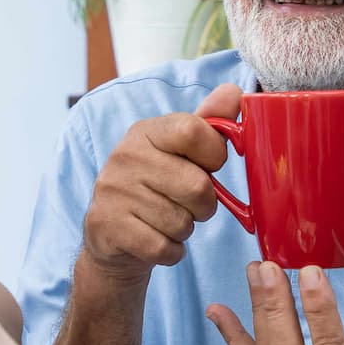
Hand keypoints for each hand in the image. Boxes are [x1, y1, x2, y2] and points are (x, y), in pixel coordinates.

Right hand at [81, 82, 242, 284]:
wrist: (111, 237)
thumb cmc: (156, 189)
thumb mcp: (179, 152)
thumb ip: (208, 123)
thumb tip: (235, 92)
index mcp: (145, 131)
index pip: (194, 130)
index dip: (213, 155)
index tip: (207, 167)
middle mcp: (124, 156)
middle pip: (198, 186)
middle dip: (204, 205)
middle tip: (187, 205)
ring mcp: (112, 192)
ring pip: (182, 222)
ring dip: (185, 230)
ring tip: (166, 222)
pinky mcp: (108, 228)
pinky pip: (164, 248)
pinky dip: (170, 252)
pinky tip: (155, 240)